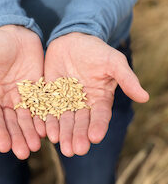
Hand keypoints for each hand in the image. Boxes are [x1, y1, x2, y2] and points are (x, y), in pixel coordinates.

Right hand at [0, 25, 45, 158]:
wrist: (16, 34)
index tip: (4, 146)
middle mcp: (7, 100)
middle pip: (12, 123)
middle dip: (18, 137)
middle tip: (25, 152)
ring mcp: (24, 96)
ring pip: (27, 118)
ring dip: (32, 132)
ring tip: (37, 145)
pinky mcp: (39, 90)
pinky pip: (42, 106)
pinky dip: (44, 118)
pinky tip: (48, 128)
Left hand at [44, 32, 148, 156]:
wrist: (72, 40)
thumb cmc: (95, 50)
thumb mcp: (113, 61)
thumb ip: (127, 78)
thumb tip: (145, 97)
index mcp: (99, 98)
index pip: (100, 116)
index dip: (98, 127)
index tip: (95, 137)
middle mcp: (82, 103)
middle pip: (81, 122)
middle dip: (78, 136)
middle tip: (75, 150)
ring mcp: (65, 100)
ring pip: (64, 119)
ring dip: (62, 132)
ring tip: (60, 144)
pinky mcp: (50, 94)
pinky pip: (48, 109)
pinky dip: (47, 119)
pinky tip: (45, 130)